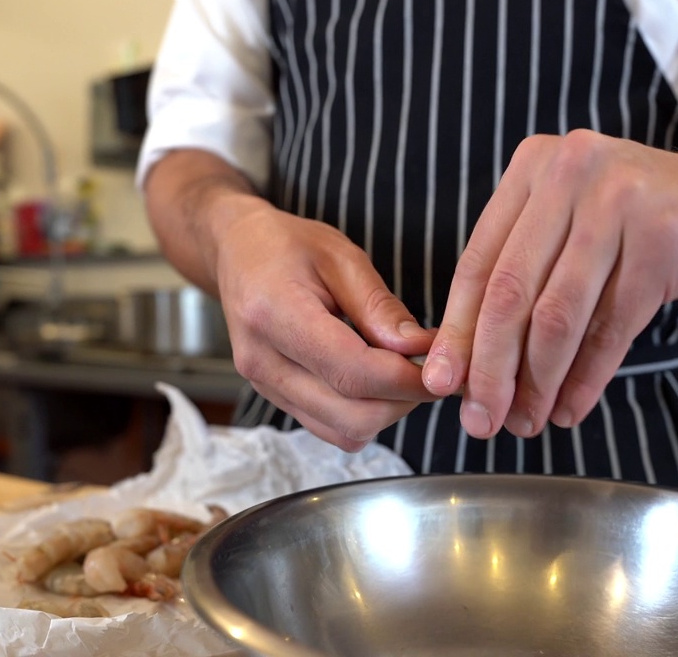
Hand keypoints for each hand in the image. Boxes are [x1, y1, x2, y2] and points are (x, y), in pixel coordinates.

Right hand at [212, 199, 436, 450]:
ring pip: (343, 432)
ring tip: (401, 371)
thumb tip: (420, 350)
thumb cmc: (286, 245)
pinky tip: (375, 379)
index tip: (441, 367)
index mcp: (274, 314)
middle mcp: (262, 360)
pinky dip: (363, 413)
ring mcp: (264, 385)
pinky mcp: (273, 397)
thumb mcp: (341, 257)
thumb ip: (380, 307)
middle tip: (429, 369)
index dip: (406, 380)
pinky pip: (329, 428)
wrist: (236, 252)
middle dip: (403, 400)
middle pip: (351, 416)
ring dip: (385, 411)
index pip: (352, 373)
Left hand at [421, 130, 677, 437]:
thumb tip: (468, 362)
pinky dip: (586, 377)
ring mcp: (621, 201)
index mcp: (533, 167)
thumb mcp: (573, 225)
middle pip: (511, 292)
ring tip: (528, 420)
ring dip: (539, 381)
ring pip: (559, 315)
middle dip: (491, 367)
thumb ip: (523, 274)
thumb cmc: (645, 221)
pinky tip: (570, 406)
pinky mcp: (665, 240)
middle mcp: (571, 173)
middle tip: (482, 417)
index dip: (458, 331)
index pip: (479, 263)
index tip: (442, 383)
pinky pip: (611, 328)